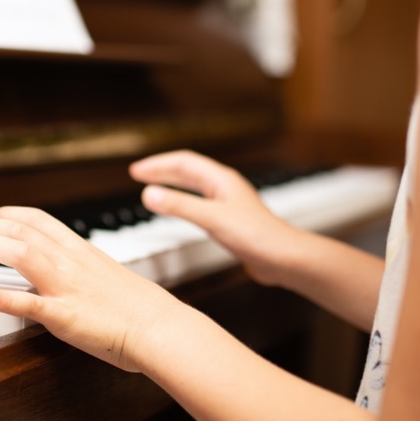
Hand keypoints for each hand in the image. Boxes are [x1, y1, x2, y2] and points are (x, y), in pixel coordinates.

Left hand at [0, 206, 185, 371]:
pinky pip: (30, 305)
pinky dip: (4, 298)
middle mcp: (71, 262)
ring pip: (21, 253)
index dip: (9, 213)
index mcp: (82, 251)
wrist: (161, 328)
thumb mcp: (108, 276)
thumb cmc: (142, 309)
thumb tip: (64, 272)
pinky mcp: (65, 316)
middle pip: (22, 231)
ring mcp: (66, 288)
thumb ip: (82, 270)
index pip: (39, 220)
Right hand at [128, 150, 297, 286]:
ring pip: (195, 186)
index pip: (184, 162)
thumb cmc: (255, 236)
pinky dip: (185, 201)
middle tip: (140, 174)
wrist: (283, 258)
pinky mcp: (232, 220)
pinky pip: (201, 202)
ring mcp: (229, 203)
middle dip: (163, 171)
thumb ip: (180, 206)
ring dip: (173, 184)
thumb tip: (148, 194)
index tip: (137, 171)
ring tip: (155, 187)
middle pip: (189, 171)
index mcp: (221, 180)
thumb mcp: (211, 219)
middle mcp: (225, 187)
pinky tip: (183, 211)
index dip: (159, 164)